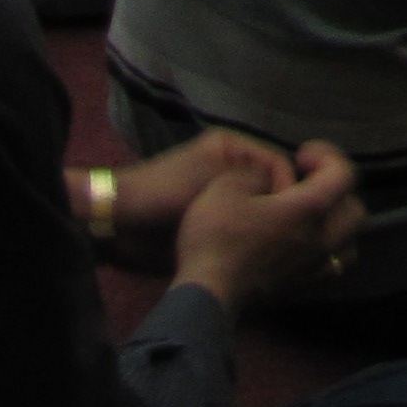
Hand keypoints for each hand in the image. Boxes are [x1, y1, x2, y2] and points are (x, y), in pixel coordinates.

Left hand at [72, 128, 294, 259]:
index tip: (287, 218)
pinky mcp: (212, 226)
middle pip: (268, 190)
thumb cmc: (163, 196)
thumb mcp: (209, 179)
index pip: (278, 166)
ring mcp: (221, 199)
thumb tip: (288, 192)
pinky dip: (247, 242)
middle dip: (274, 212)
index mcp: (232, 149)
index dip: (286, 190)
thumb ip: (251, 179)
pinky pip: (240, 231)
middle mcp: (231, 171)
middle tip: (280, 239)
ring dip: (260, 230)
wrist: (119, 228)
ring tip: (268, 251)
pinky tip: (253, 258)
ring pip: (256, 213)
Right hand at [173, 139, 363, 312]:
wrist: (205, 294)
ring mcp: (313, 267)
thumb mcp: (227, 185)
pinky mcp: (301, 286)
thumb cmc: (216, 238)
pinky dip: (327, 249)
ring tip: (311, 214)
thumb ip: (257, 172)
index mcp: (309, 209)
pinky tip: (301, 242)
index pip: (344, 174)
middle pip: (355, 209)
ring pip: (349, 242)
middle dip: (337, 189)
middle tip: (308, 182)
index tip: (300, 156)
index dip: (327, 154)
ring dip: (338, 222)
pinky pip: (331, 265)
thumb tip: (269, 178)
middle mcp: (321, 239)